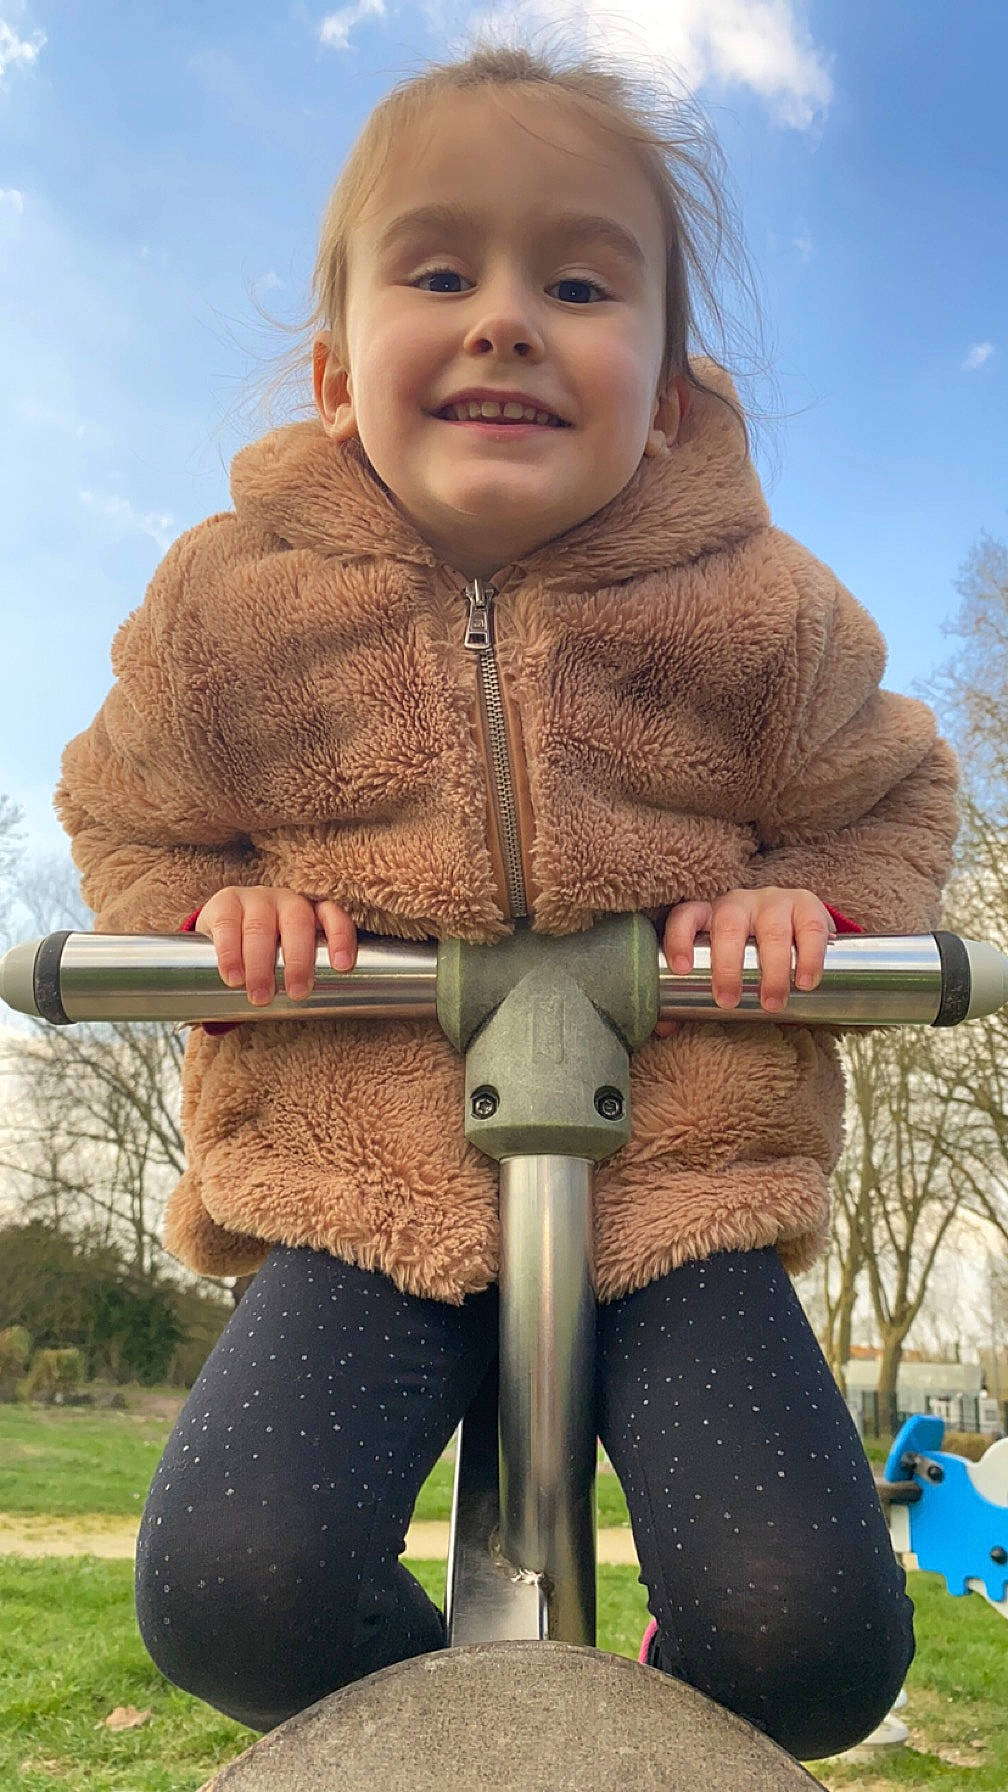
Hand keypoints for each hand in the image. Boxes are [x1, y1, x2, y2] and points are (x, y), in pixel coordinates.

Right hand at [195, 886, 356, 1005]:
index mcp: (311, 911)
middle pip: (297, 923)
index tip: (343, 966)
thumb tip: (321, 1013)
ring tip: (260, 996)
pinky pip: (227, 926)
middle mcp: (286, 900)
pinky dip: (230, 954)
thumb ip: (303, 976)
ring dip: (261, 964)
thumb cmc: (267, 951)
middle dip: (299, 960)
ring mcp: (255, 898)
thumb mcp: (289, 958)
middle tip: (297, 993)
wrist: (221, 929)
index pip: (334, 916)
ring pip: (260, 927)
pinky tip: (233, 977)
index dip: (341, 937)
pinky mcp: (225, 902)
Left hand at [661, 887, 833, 1025]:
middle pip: (728, 926)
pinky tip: (805, 982)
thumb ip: (695, 993)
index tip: (681, 970)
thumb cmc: (749, 953)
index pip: (686, 915)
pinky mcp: (807, 905)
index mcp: (710, 914)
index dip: (679, 938)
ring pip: (771, 930)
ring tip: (771, 1003)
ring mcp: (774, 901)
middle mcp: (740, 902)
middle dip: (727, 967)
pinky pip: (810, 928)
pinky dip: (808, 957)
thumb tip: (665, 1027)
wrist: (798, 927)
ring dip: (771, 970)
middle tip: (728, 1002)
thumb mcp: (723, 965)